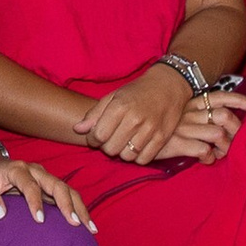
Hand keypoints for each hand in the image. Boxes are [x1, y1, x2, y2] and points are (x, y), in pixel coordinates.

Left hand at [0, 149, 93, 227]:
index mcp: (18, 169)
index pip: (29, 184)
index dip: (35, 201)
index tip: (40, 220)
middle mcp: (36, 171)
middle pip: (56, 185)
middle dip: (67, 204)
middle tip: (75, 224)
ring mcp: (45, 178)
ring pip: (67, 190)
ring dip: (80, 207)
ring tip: (90, 228)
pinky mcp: (50, 186)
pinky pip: (69, 196)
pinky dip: (79, 208)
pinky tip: (87, 225)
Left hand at [79, 61, 203, 164]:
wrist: (167, 86)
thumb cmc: (136, 91)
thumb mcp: (112, 97)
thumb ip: (94, 114)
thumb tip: (78, 130)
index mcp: (119, 107)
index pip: (98, 135)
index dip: (93, 139)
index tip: (96, 137)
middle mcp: (135, 119)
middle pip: (111, 149)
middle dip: (107, 147)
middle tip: (110, 139)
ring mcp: (150, 130)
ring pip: (127, 157)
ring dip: (122, 153)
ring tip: (123, 143)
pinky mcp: (162, 138)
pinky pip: (144, 160)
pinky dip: (137, 157)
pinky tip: (136, 147)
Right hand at [157, 89, 245, 158]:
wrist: (133, 137)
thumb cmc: (161, 128)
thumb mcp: (179, 115)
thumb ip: (199, 114)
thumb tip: (225, 118)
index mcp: (191, 104)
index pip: (219, 96)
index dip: (239, 100)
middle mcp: (189, 113)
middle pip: (225, 116)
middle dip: (237, 130)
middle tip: (236, 141)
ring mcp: (184, 128)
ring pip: (218, 134)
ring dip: (225, 147)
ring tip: (220, 153)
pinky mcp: (177, 144)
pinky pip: (204, 150)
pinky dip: (209, 157)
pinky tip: (205, 160)